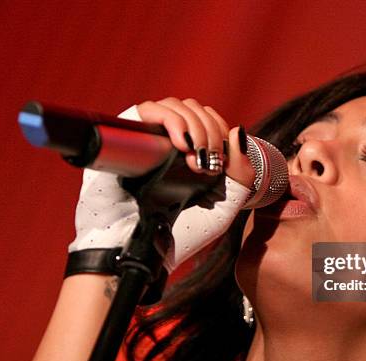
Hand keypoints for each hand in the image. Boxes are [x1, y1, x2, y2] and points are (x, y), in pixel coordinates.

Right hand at [68, 99, 254, 271]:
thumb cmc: (179, 234)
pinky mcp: (125, 139)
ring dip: (194, 125)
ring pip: (174, 105)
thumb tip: (238, 131)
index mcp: (190, 154)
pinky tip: (181, 143)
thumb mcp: (223, 207)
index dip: (220, 131)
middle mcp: (168, 142)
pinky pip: (147, 109)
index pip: (209, 119)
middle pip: (194, 109)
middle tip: (207, 165)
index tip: (221, 163)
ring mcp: (147, 139)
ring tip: (194, 158)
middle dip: (210, 131)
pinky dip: (170, 119)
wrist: (141, 251)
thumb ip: (241, 174)